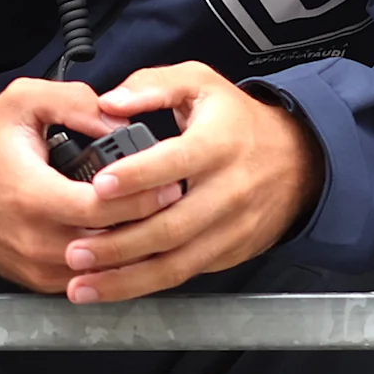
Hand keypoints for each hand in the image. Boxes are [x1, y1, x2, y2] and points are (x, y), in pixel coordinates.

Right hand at [0, 77, 182, 294]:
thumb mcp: (23, 102)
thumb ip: (74, 101)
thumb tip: (119, 117)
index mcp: (31, 196)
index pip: (103, 209)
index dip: (142, 197)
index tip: (170, 182)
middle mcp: (32, 239)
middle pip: (109, 245)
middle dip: (147, 224)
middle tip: (174, 202)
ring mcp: (33, 266)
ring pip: (102, 270)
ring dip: (132, 248)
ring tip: (158, 222)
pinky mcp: (34, 279)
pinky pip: (86, 280)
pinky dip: (110, 264)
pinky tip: (129, 240)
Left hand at [55, 62, 319, 301]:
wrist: (299, 161)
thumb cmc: (237, 121)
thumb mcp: (201, 84)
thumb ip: (152, 86)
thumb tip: (108, 102)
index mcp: (218, 144)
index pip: (176, 162)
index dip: (137, 176)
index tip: (99, 186)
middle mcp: (228, 191)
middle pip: (172, 226)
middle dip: (119, 244)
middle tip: (74, 251)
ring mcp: (230, 228)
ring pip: (177, 262)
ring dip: (126, 278)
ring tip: (82, 285)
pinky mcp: (229, 253)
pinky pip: (185, 273)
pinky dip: (146, 284)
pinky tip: (111, 288)